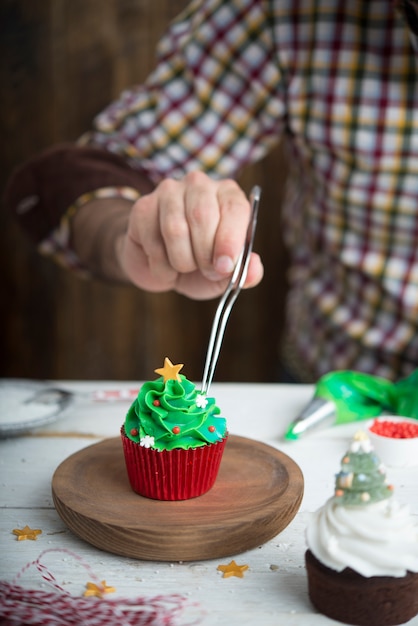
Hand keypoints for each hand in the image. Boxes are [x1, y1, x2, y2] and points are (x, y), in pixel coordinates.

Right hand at [117, 171, 263, 298]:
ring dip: (182, 261)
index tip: (225, 266)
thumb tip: (254, 269)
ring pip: (175, 230)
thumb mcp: (226, 274)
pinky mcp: (142, 207)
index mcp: (228, 195)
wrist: (162, 269)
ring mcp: (168, 192)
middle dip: (205, 254)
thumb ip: (244, 272)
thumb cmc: (201, 266)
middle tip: (206, 271)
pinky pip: (152, 241)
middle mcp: (199, 185)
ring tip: (185, 267)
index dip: (230, 240)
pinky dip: (161, 266)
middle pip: (202, 216)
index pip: (234, 207)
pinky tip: (165, 265)